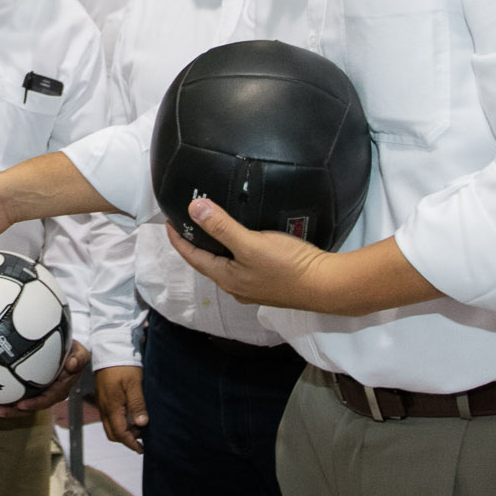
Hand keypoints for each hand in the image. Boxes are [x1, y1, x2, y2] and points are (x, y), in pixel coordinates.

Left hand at [0, 341, 90, 417]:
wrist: (67, 352)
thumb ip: (79, 358)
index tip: (21, 405)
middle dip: (12, 412)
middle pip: (27, 407)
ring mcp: (35, 393)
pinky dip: (0, 397)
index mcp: (58, 390)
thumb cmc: (73, 353)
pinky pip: (13, 395)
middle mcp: (45, 395)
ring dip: (3, 408)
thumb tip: (72, 364)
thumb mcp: (81, 353)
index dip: (34, 404)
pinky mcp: (26, 389)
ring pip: (18, 404)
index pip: (45, 400)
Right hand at [94, 365, 145, 451]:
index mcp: (112, 406)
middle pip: (112, 434)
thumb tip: (142, 423)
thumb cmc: (122, 365)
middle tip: (141, 440)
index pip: (120, 432)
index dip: (131, 443)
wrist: (109, 351)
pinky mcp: (103, 399)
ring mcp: (102, 404)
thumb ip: (137, 404)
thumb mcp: (134, 384)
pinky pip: (108, 418)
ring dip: (123, 432)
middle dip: (126, 440)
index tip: (141, 449)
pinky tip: (130, 418)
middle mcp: (104, 407)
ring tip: (138, 428)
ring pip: (110, 427)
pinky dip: (119, 423)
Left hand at [166, 197, 335, 311]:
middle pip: (208, 262)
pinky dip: (236, 251)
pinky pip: (244, 265)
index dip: (178, 239)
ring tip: (212, 229)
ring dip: (216, 248)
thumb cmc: (288, 266)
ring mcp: (253, 287)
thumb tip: (194, 208)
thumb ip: (222, 227)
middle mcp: (236, 286)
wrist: (327, 285)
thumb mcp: (251, 243)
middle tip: (187, 223)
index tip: (168, 222)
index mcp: (226, 278)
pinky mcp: (270, 282)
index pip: (192, 257)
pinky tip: (245, 242)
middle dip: (196, 243)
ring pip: (226, 264)